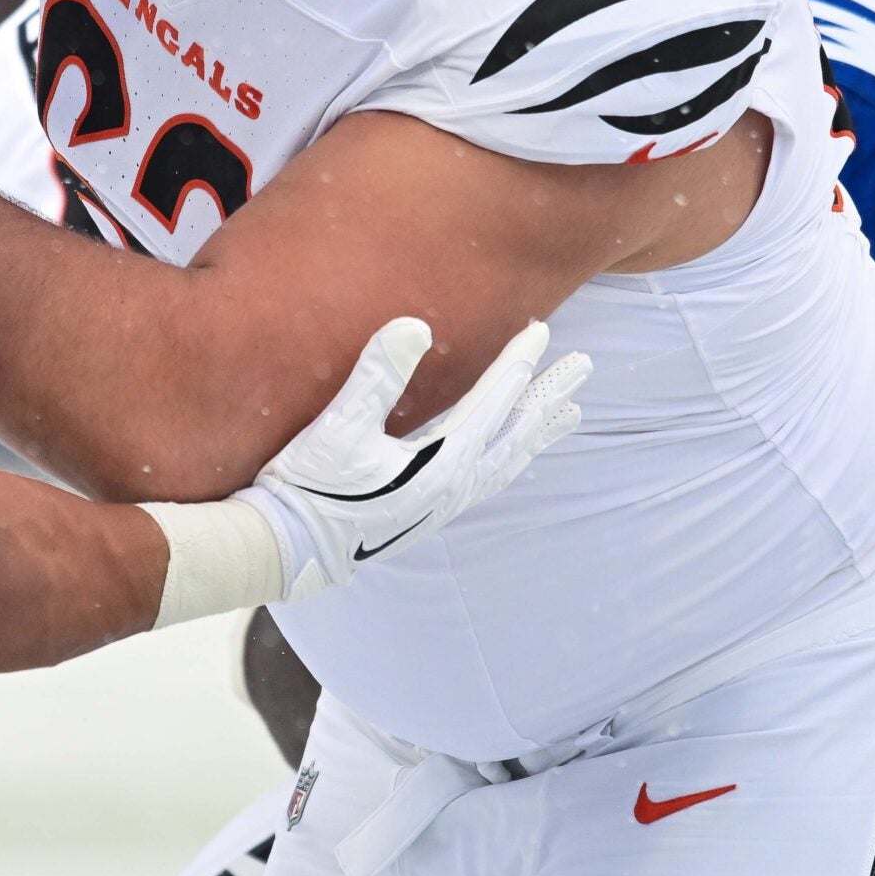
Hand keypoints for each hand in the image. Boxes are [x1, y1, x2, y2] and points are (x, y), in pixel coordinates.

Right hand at [240, 317, 588, 602]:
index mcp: (441, 460)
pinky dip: (512, 460)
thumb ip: (377, 375)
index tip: (541, 329)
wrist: (290, 550)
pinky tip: (512, 457)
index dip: (516, 361)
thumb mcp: (338, 425)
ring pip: (508, 460)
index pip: (492, 401)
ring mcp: (444, 502)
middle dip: (548, 395)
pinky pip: (490, 480)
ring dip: (538, 431)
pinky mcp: (429, 511)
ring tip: (570, 413)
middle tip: (584, 366)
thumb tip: (414, 325)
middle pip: (515, 432)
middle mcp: (454, 484)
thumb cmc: (310, 485)